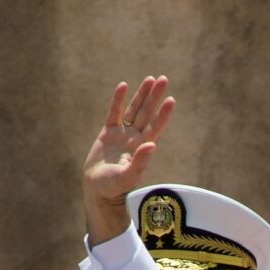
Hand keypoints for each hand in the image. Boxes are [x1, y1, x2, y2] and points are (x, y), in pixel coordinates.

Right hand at [82, 77, 174, 244]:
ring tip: (151, 79)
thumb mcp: (128, 176)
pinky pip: (114, 113)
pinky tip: (123, 86)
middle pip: (147, 113)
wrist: (98, 190)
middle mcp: (135, 138)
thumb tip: (152, 144)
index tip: (171, 99)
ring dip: (142, 95)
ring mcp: (122, 134)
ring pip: (134, 110)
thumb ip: (140, 161)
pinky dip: (118, 100)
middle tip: (164, 79)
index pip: (156, 126)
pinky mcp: (108, 133)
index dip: (163, 113)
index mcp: (142, 147)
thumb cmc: (114, 187)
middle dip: (155, 96)